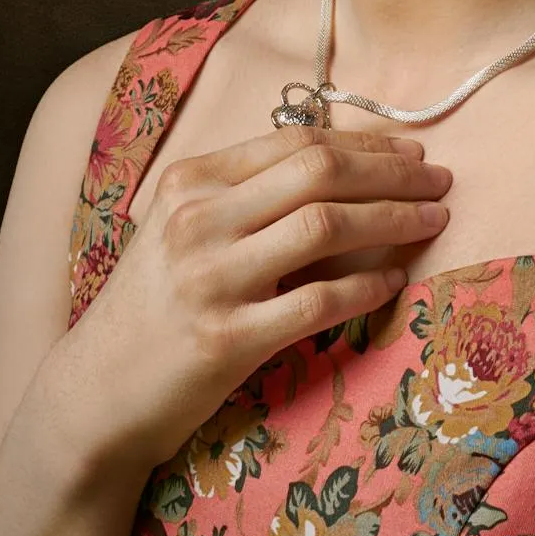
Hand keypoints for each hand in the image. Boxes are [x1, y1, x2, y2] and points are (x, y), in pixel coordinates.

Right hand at [61, 125, 451, 469]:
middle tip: (439, 178)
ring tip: (434, 220)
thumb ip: (245, 195)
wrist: (95, 393)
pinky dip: (366, 285)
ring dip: (394, 218)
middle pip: (319, 172)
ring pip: (325, 226)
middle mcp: (198, 220)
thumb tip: (340, 163)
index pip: (294, 142)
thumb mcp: (183, 230)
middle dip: (392, 171)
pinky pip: (317, 302)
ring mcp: (211, 279)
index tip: (409, 148)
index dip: (364, 142)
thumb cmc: (153, 306)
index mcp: (190, 182)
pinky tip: (395, 279)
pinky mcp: (227, 339)